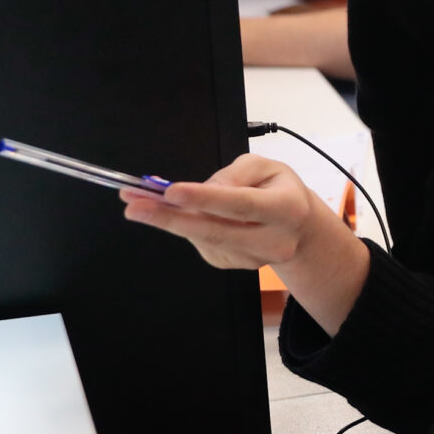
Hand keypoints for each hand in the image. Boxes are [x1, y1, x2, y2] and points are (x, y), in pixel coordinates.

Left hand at [123, 155, 370, 332]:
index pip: (240, 204)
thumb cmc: (280, 190)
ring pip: (203, 239)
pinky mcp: (235, 267)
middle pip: (215, 231)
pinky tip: (182, 214)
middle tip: (134, 206)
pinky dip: (186, 227)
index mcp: (286, 209)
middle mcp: (272, 241)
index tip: (171, 192)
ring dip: (168, 221)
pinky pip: (202, 244)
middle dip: (169, 218)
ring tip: (140, 202)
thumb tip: (202, 190)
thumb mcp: (267, 167)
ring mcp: (252, 259)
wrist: (299, 230)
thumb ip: (236, 173)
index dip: (205, 199)